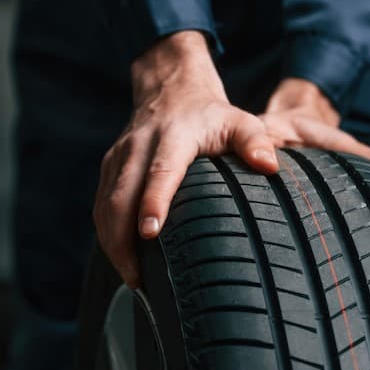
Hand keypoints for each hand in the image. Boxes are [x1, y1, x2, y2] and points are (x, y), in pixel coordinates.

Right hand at [94, 31, 369, 287]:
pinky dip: (107, 234)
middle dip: (122, 238)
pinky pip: (100, 206)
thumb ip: (255, 141)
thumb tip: (269, 166)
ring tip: (130, 277)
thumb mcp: (240, 121)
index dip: (152, 202)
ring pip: (104, 205)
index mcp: (173, 137)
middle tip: (137, 277)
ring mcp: (118, 158)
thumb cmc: (211, 116)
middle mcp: (138, 146)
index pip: (159, 172)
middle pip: (120, 196)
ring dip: (112, 243)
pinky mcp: (108, 168)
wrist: (170, 91)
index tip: (149, 233)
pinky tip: (121, 258)